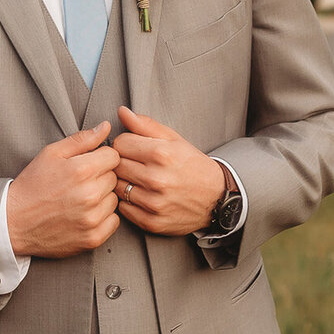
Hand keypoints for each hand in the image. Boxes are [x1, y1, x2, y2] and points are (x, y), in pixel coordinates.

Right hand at [6, 121, 119, 258]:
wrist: (14, 222)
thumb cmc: (32, 186)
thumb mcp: (51, 154)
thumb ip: (81, 139)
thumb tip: (105, 127)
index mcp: (81, 170)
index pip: (114, 156)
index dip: (101, 158)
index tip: (88, 164)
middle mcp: (90, 195)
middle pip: (115, 177)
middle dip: (100, 177)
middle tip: (79, 183)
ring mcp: (92, 218)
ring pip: (114, 199)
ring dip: (102, 198)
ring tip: (79, 200)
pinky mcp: (93, 238)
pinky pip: (114, 222)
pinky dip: (103, 218)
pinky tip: (84, 215)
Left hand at [114, 106, 226, 235]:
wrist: (217, 198)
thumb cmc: (193, 166)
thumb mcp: (174, 139)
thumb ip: (145, 125)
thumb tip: (122, 111)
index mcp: (161, 154)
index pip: (119, 143)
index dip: (125, 144)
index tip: (135, 149)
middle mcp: (156, 179)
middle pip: (115, 165)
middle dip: (123, 162)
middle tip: (137, 164)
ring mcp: (154, 203)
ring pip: (117, 187)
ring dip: (124, 183)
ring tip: (140, 180)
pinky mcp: (152, 222)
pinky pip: (124, 209)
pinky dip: (129, 202)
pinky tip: (142, 196)